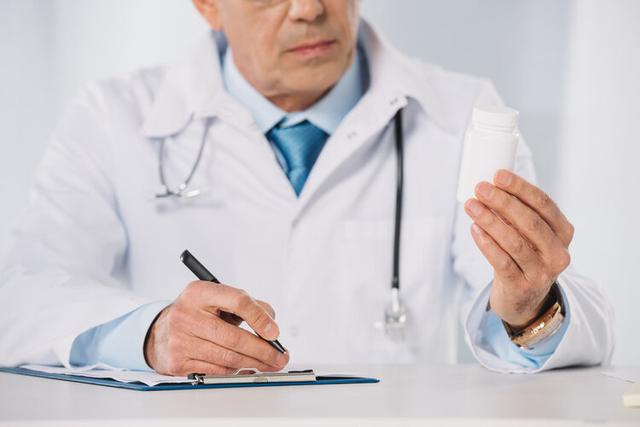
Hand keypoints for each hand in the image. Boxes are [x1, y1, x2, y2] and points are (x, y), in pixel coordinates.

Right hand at [144, 280, 288, 375]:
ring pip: (228, 358)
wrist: (158, 331)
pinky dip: (235, 370)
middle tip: (280, 356)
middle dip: (263, 350)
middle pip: (234, 337)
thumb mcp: (216, 299)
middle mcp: (187, 315)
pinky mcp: (178, 362)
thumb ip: (246, 305)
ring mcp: (180, 340)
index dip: (260, 317)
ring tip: (269, 363)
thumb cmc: (195, 313)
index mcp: (199, 292)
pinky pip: (217, 370)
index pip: (237, 301)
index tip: (275, 332)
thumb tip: (271, 323)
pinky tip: (245, 366)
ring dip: (254, 363)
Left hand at [464, 169, 573, 328]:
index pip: (544, 204)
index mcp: (563, 232)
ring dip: (489, 220)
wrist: (523, 298)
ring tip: (471, 205)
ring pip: (514, 242)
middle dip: (502, 202)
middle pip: (529, 221)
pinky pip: (502, 262)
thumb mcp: (529, 234)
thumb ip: (516, 212)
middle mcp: (558, 252)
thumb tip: (490, 185)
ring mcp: (542, 272)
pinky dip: (486, 244)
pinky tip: (474, 229)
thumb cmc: (523, 256)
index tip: (498, 175)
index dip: (520, 188)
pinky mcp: (523, 286)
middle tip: (480, 188)